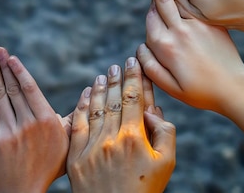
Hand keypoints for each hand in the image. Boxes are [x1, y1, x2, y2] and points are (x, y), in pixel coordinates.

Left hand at [0, 46, 70, 192]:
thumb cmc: (49, 166)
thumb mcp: (68, 141)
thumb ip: (74, 114)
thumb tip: (91, 89)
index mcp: (45, 121)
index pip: (28, 87)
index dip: (16, 68)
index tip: (8, 54)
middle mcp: (25, 126)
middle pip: (8, 88)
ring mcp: (5, 136)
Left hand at [67, 57, 175, 192]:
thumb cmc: (145, 190)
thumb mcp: (166, 164)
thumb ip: (165, 133)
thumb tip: (152, 110)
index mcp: (134, 138)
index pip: (133, 99)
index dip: (134, 78)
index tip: (134, 62)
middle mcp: (111, 138)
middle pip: (114, 100)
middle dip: (117, 79)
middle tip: (118, 64)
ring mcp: (91, 147)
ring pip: (95, 109)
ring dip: (100, 89)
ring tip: (103, 75)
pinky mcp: (76, 157)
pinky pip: (78, 124)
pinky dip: (81, 106)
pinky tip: (86, 94)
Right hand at [137, 0, 243, 113]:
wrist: (235, 89)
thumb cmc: (201, 93)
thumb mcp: (170, 88)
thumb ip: (151, 67)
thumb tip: (140, 48)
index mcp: (166, 47)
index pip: (149, 21)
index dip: (149, 14)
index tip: (151, 6)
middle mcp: (179, 31)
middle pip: (160, 3)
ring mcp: (197, 25)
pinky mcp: (212, 24)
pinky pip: (196, 5)